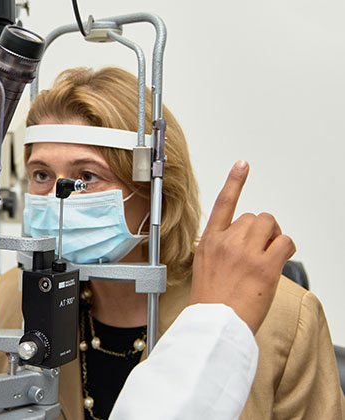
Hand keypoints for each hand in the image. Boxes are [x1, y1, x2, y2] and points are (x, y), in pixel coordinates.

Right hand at [190, 161, 295, 333]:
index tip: (242, 165)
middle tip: (259, 253)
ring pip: (271, 226)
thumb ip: (220, 249)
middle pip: (254, 218)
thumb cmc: (210, 302)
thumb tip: (239, 245)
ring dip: (274, 238)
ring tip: (266, 259)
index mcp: (209, 241)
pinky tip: (277, 263)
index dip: (234, 182)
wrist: (214, 323)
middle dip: (261, 232)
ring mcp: (245, 252)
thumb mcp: (204, 268)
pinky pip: (285, 242)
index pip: (224, 204)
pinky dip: (286, 249)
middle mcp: (226, 242)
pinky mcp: (265, 266)